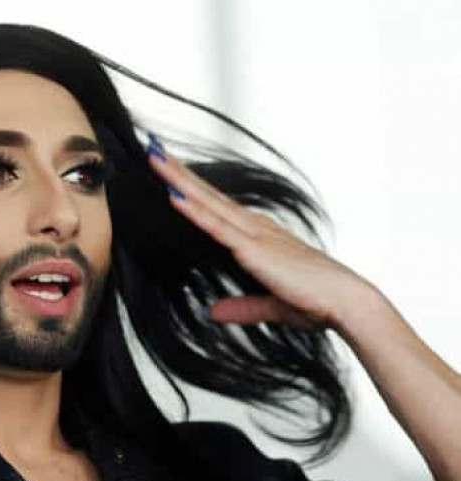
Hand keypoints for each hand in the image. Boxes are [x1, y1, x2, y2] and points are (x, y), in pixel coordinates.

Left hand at [147, 145, 372, 329]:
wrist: (346, 302)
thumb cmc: (317, 301)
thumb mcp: (270, 306)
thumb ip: (241, 307)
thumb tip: (213, 312)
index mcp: (259, 236)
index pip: (217, 207)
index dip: (192, 188)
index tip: (170, 171)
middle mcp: (254, 228)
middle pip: (207, 194)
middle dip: (179, 172)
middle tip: (153, 148)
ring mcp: (253, 235)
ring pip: (207, 202)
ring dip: (179, 180)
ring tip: (155, 157)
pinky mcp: (253, 250)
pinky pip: (216, 227)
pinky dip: (194, 211)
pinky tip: (173, 196)